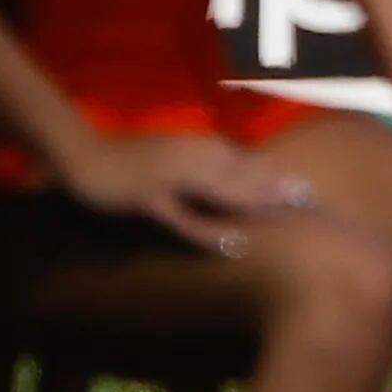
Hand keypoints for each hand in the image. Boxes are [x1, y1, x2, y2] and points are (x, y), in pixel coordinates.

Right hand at [59, 129, 313, 250]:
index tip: (304, 188)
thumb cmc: (126, 159)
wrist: (82, 155)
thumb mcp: (168, 156)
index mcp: (195, 146)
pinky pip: (183, 218)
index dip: (273, 175)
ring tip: (284, 216)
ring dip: (254, 202)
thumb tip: (227, 173)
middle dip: (275, 188)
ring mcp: (170, 176)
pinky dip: (208, 232)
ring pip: (220, 192)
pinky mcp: (149, 198)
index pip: (244, 161)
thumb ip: (197, 163)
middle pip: (241, 174)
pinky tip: (230, 245)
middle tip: (310, 202)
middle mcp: (189, 156)